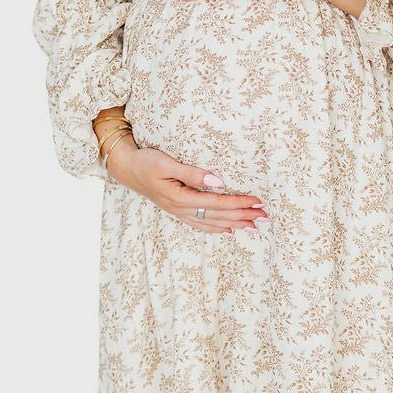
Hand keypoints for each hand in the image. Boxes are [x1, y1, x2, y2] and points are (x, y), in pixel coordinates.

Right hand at [104, 133, 268, 234]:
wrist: (125, 168)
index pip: (217, 203)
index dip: (239, 204)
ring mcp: (179, 212)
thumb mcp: (167, 162)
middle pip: (218, 216)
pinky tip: (228, 231)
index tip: (258, 202)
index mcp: (181, 197)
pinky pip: (200, 224)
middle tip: (266, 217)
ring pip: (212, 222)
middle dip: (244, 217)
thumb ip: (192, 172)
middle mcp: (181, 208)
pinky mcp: (177, 210)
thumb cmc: (146, 161)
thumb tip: (218, 181)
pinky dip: (216, 229)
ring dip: (235, 224)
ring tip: (255, 227)